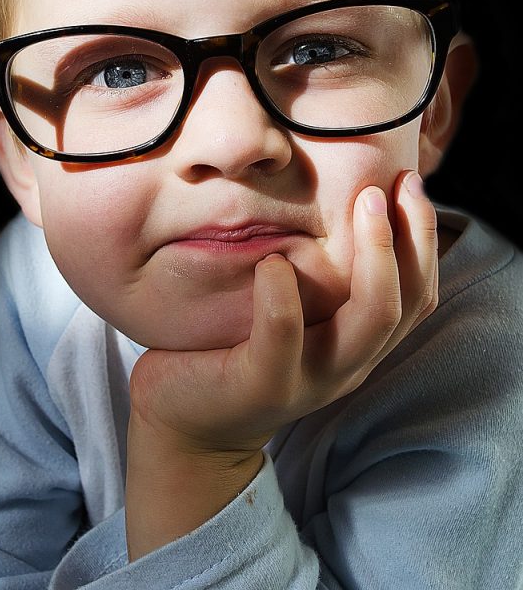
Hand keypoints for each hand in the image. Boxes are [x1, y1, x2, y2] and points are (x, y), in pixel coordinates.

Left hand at [125, 170, 438, 557]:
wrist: (184, 425)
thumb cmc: (231, 348)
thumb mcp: (288, 311)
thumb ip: (312, 274)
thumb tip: (323, 197)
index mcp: (357, 343)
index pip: (416, 294)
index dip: (424, 237)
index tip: (411, 181)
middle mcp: (347, 364)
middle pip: (407, 303)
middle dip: (413, 237)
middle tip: (399, 182)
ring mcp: (310, 380)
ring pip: (370, 320)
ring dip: (375, 256)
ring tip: (363, 201)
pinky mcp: (263, 387)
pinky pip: (283, 340)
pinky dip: (283, 298)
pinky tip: (273, 261)